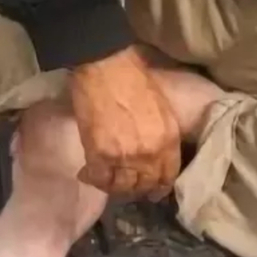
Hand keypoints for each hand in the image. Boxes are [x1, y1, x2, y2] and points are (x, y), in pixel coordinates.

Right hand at [69, 48, 180, 196]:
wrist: (107, 66)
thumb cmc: (135, 78)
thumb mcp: (163, 109)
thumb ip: (162, 135)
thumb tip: (155, 151)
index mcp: (169, 141)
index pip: (168, 177)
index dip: (159, 187)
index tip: (153, 189)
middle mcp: (150, 155)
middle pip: (145, 186)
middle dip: (137, 189)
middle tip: (127, 186)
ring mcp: (125, 158)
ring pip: (122, 188)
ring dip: (115, 187)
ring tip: (108, 180)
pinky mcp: (99, 155)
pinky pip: (99, 180)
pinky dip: (93, 180)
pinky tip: (87, 173)